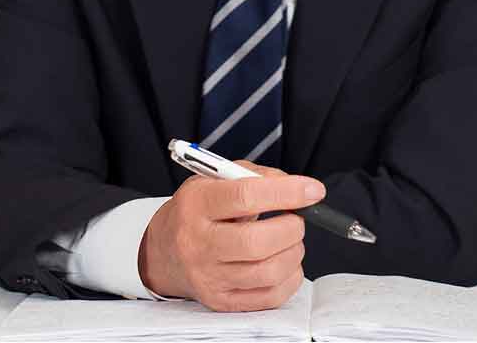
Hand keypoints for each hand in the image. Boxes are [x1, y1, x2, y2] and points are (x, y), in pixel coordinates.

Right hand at [139, 161, 325, 310]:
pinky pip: (270, 297)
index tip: (312, 190)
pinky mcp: (220, 301)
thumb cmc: (197, 212)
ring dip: (294, 253)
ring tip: (289, 240)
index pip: (245, 196)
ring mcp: (208, 276)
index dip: (286, 192)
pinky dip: (289, 278)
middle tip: (296, 219)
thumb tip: (296, 188)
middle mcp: (198, 242)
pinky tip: (284, 263)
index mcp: (196, 204)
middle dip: (292, 228)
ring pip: (268, 271)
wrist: (164, 251)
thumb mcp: (215, 180)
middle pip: (257, 242)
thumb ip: (256, 176)